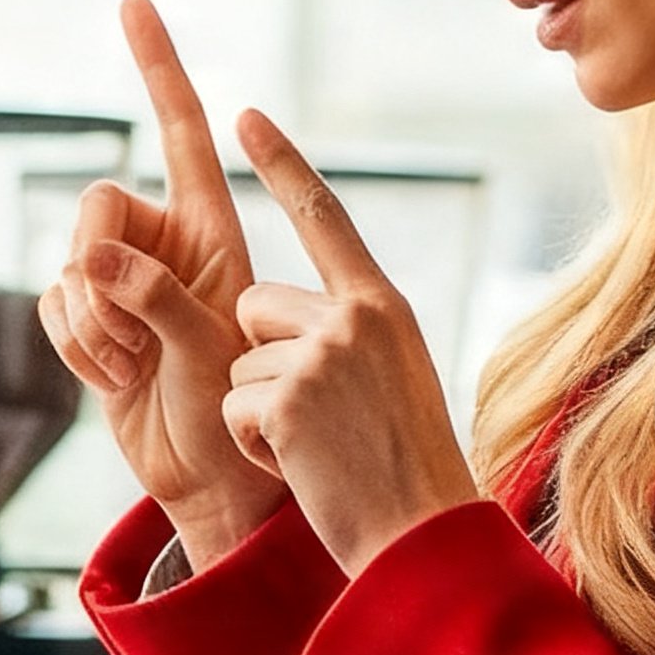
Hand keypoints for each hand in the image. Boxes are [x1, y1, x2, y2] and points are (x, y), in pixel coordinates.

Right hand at [40, 0, 284, 567]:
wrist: (216, 479)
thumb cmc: (241, 415)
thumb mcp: (210, 350)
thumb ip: (157, 297)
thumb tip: (93, 257)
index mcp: (213, 230)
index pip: (183, 132)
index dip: (160, 69)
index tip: (135, 1)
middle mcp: (164, 244)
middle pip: (98, 204)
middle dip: (102, 266)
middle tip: (138, 328)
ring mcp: (122, 281)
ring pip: (66, 262)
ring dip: (93, 322)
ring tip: (140, 364)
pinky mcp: (89, 319)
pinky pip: (50, 305)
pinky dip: (74, 344)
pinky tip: (114, 376)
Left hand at [218, 110, 479, 579]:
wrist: (421, 538)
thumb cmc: (407, 471)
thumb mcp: (393, 381)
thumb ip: (346, 336)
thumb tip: (273, 313)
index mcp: (383, 306)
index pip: (324, 216)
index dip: (282, 163)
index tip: (244, 116)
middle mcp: (355, 316)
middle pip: (254, 304)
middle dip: (261, 357)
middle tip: (318, 420)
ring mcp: (321, 355)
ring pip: (238, 359)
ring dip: (259, 409)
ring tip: (317, 450)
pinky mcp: (286, 397)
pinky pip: (233, 403)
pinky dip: (254, 444)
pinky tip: (301, 467)